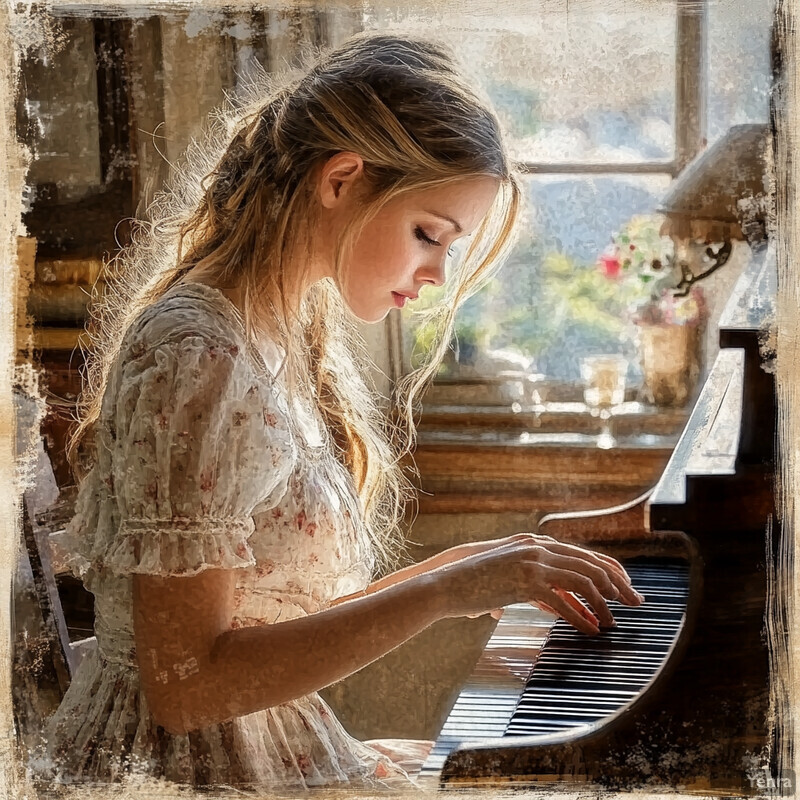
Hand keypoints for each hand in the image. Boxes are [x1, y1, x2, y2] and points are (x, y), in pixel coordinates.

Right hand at [432, 533, 643, 634]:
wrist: (448, 581)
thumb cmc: (477, 582)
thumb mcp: (510, 577)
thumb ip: (536, 586)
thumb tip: (558, 605)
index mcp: (537, 544)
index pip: (585, 554)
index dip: (611, 570)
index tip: (626, 587)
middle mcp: (539, 548)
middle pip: (592, 564)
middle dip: (618, 585)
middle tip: (636, 602)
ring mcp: (533, 563)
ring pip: (583, 581)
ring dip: (603, 603)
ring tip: (612, 622)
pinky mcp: (525, 582)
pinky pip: (563, 601)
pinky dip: (581, 618)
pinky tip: (590, 630)